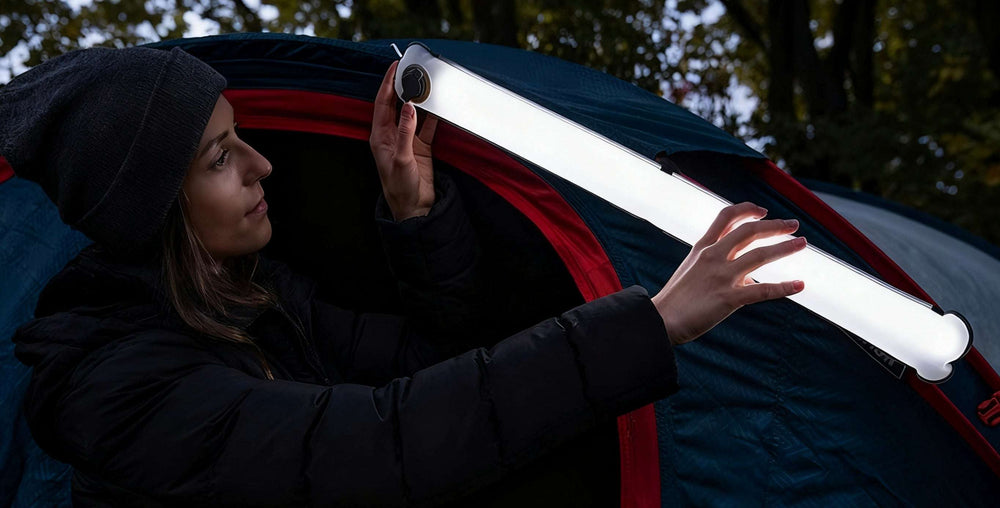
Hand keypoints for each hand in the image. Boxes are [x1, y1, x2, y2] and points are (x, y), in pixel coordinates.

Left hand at [370, 60, 438, 221]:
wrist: (414, 208)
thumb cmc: (400, 189)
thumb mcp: (402, 159)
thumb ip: (406, 132)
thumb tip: (410, 107)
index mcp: (380, 136)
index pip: (382, 103)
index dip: (388, 84)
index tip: (395, 67)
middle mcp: (392, 135)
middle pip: (397, 104)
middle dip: (403, 86)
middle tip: (412, 69)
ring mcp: (407, 140)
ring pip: (414, 113)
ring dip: (419, 99)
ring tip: (426, 82)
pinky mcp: (421, 147)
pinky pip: (428, 126)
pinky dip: (433, 116)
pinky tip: (438, 106)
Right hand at [651, 202, 806, 345]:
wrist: (661, 320)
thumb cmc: (675, 299)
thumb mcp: (691, 270)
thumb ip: (716, 264)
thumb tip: (746, 274)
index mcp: (702, 247)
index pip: (726, 217)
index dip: (747, 210)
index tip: (763, 211)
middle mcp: (713, 256)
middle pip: (749, 231)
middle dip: (775, 225)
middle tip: (793, 225)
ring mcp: (721, 276)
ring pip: (760, 255)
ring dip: (785, 247)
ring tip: (802, 243)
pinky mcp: (728, 298)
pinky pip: (762, 290)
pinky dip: (784, 287)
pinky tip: (799, 285)